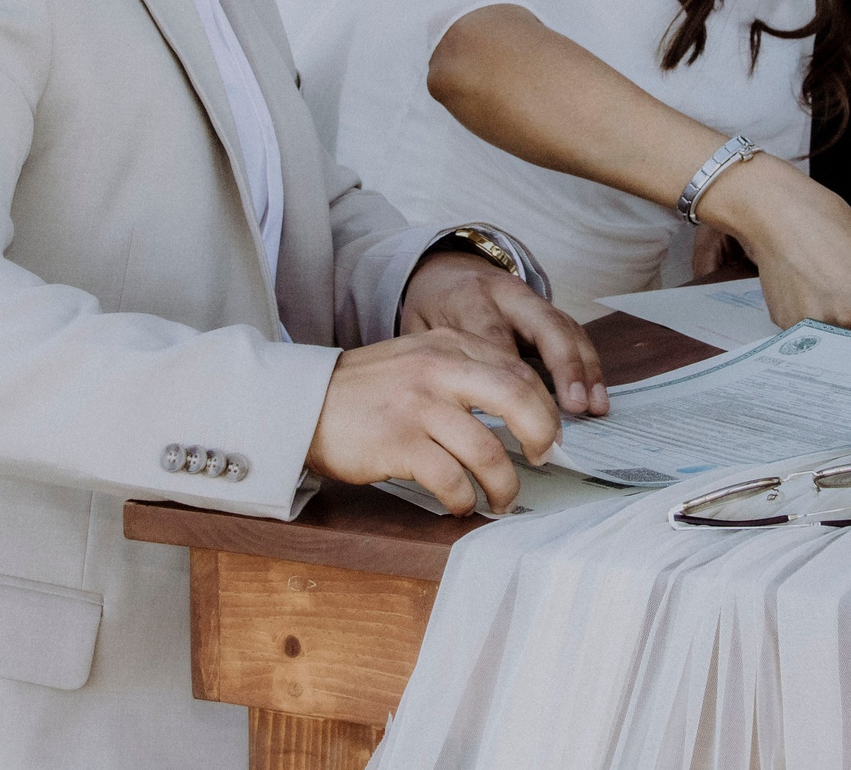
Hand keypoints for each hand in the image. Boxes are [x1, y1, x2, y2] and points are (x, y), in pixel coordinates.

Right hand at [305, 328, 564, 514]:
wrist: (302, 403)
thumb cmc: (366, 391)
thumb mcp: (417, 360)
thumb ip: (462, 372)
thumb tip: (520, 409)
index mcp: (448, 345)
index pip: (517, 370)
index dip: (544, 406)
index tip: (549, 433)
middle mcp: (437, 369)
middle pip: (516, 398)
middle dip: (541, 434)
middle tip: (542, 459)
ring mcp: (417, 405)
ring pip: (487, 450)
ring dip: (503, 485)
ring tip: (501, 499)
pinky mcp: (398, 442)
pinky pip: (451, 479)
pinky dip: (464, 499)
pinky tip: (461, 504)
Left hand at [401, 252, 608, 416]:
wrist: (443, 269)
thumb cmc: (431, 309)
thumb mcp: (418, 330)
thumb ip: (434, 362)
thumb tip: (451, 413)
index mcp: (468, 299)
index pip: (495, 337)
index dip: (511, 377)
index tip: (520, 415)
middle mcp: (506, 294)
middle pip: (544, 325)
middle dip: (564, 366)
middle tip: (576, 406)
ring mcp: (531, 299)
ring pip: (566, 328)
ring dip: (585, 368)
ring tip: (596, 406)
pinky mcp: (547, 308)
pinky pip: (574, 332)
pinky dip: (589, 363)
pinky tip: (597, 394)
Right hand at [694, 154, 850, 332]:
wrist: (778, 214)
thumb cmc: (826, 222)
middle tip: (848, 295)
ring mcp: (821, 325)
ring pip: (838, 339)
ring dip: (836, 324)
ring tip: (823, 290)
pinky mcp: (792, 325)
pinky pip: (811, 332)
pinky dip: (810, 318)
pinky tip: (803, 290)